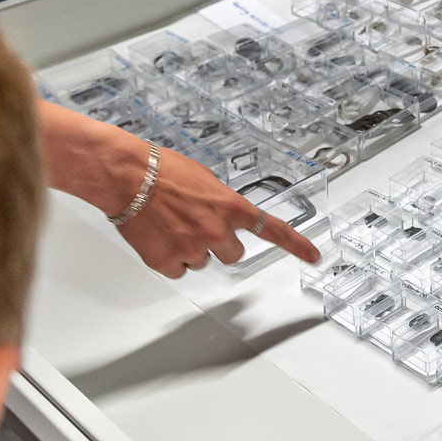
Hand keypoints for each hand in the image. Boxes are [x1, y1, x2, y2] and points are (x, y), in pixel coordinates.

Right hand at [117, 147, 320, 278]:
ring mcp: (193, 248)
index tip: (314, 256)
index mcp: (231, 207)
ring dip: (192, 249)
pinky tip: (159, 237)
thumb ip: (222, 201)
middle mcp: (217, 231)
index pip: (273, 230)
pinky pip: (179, 270)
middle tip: (197, 225)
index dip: (296, 246)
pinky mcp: (167, 262)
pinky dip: (170, 258)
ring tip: (171, 225)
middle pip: (234, 254)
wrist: (127, 176)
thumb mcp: (205, 178)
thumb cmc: (162, 169)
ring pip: (203, 262)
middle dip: (220, 243)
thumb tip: (224, 214)